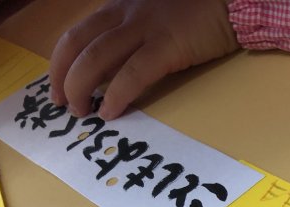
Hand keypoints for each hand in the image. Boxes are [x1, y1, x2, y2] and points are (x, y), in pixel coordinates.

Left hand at [49, 0, 237, 120]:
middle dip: (63, 79)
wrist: (233, 2)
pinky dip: (117, 94)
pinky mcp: (167, 45)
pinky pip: (133, 72)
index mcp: (120, 7)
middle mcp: (125, 14)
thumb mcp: (153, 18)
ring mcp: (145, 28)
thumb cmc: (198, 14)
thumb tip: (108, 75)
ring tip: (83, 112)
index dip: (59, 64)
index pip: (76, 34)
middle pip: (77, 45)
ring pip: (96, 58)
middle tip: (64, 106)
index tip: (56, 88)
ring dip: (81, 88)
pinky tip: (111, 112)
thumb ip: (131, 38)